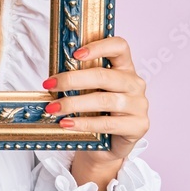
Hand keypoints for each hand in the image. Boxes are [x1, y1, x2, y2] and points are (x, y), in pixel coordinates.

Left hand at [43, 37, 148, 190]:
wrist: (110, 143)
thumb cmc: (98, 111)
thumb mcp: (90, 90)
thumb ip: (80, 79)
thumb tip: (52, 76)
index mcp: (125, 67)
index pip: (119, 47)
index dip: (98, 47)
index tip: (74, 54)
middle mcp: (134, 83)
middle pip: (104, 75)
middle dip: (72, 80)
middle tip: (50, 84)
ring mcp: (139, 105)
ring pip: (103, 100)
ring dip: (73, 103)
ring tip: (53, 108)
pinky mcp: (138, 125)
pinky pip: (107, 123)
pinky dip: (83, 123)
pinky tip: (67, 123)